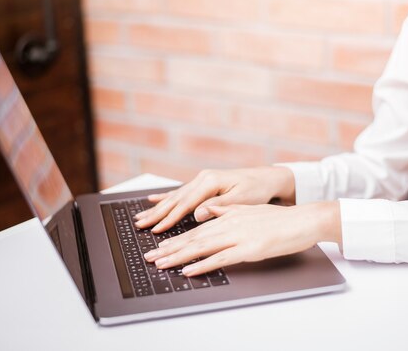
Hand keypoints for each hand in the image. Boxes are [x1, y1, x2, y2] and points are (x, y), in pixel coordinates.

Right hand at [134, 167, 294, 232]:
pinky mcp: (204, 184)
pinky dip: (166, 198)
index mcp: (211, 182)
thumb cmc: (257, 190)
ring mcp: (202, 180)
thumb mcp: (241, 199)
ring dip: (158, 208)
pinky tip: (153, 199)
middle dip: (157, 213)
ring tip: (141, 217)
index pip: (185, 203)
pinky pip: (181, 193)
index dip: (170, 218)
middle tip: (140, 225)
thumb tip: (198, 215)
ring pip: (175, 197)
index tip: (157, 229)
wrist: (267, 178)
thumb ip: (219, 207)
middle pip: (175, 199)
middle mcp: (203, 178)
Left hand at [143, 201, 341, 276]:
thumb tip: (206, 211)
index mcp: (228, 215)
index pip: (196, 229)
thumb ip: (225, 210)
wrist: (302, 221)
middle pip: (194, 238)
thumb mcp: (248, 210)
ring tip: (161, 264)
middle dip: (169, 249)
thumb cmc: (279, 219)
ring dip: (179, 257)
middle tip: (150, 258)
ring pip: (202, 247)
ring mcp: (238, 236)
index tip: (159, 246)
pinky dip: (202, 265)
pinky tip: (188, 271)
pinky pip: (220, 259)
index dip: (176, 239)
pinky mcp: (248, 250)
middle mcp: (229, 224)